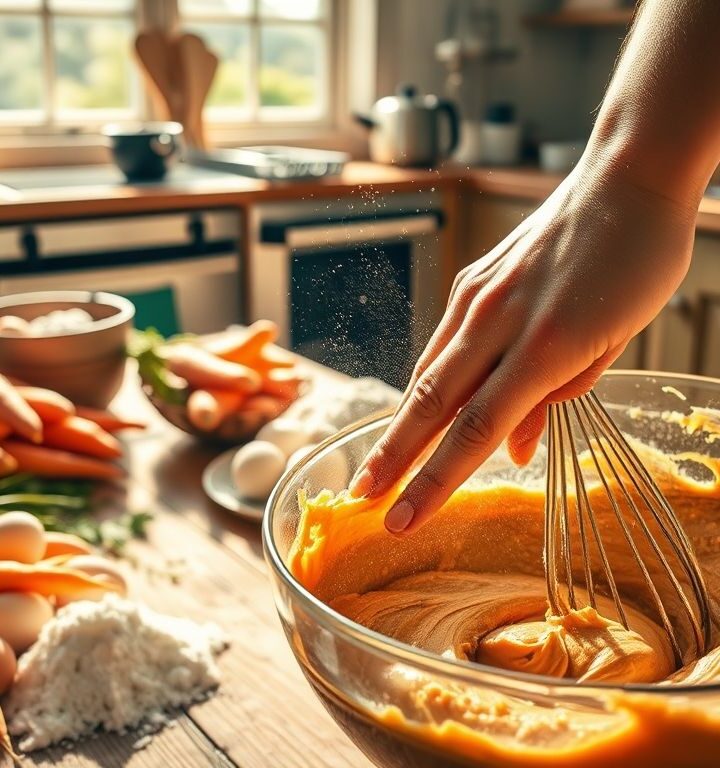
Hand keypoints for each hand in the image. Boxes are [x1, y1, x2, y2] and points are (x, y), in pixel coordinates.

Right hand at [350, 158, 697, 533]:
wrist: (627, 177)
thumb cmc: (638, 263)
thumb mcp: (611, 342)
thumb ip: (556, 397)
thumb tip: (512, 447)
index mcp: (544, 346)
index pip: (474, 431)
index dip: (434, 482)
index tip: (403, 519)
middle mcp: (498, 321)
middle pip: (431, 404)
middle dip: (394, 458)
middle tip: (364, 496)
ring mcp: (477, 297)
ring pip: (426, 372)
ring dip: (399, 423)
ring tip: (380, 461)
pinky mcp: (471, 280)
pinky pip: (441, 341)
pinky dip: (427, 380)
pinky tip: (420, 405)